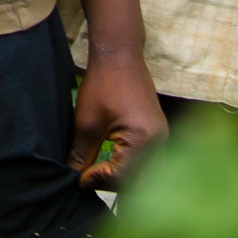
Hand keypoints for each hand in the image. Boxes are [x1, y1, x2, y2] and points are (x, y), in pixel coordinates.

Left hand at [69, 49, 164, 188]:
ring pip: (142, 172)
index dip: (98, 180)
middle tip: (86, 177)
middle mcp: (160, 142)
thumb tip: (75, 180)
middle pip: (136, 179)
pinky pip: (145, 160)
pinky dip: (128, 165)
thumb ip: (82, 155)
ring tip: (96, 172)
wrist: (120, 55)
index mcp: (143, 139)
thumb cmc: (103, 84)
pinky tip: (110, 164)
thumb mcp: (86, 123)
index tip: (79, 178)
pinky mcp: (158, 133)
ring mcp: (162, 137)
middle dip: (110, 182)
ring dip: (120, 176)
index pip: (122, 176)